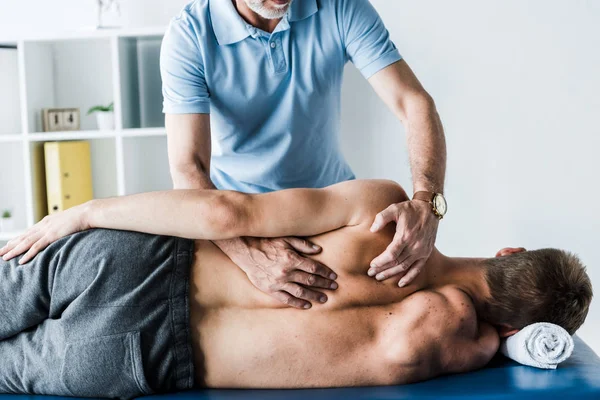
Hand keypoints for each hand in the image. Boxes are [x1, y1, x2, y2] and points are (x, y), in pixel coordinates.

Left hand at [0, 204, 89, 263]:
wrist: (87, 213)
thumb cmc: (82, 217)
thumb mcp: (69, 220)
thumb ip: (63, 225)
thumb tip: (64, 229)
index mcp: (47, 221)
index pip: (29, 232)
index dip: (18, 238)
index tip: (10, 243)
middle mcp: (44, 226)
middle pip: (23, 237)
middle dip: (11, 245)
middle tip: (1, 251)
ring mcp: (47, 231)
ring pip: (26, 243)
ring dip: (14, 250)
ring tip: (4, 257)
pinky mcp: (52, 236)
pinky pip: (37, 247)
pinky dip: (28, 254)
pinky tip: (21, 261)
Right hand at [215, 237, 337, 308]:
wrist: (245, 250)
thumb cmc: (266, 242)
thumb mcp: (286, 239)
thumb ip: (303, 245)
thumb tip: (319, 250)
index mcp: (292, 259)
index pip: (314, 268)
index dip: (325, 273)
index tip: (333, 276)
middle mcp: (286, 272)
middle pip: (310, 281)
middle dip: (324, 284)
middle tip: (334, 287)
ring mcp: (278, 282)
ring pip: (301, 292)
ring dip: (314, 296)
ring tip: (324, 299)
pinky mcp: (270, 289)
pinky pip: (286, 299)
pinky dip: (297, 303)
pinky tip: (307, 305)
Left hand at [368, 200, 438, 286]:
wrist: (430, 208)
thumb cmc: (410, 209)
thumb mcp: (394, 208)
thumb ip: (382, 218)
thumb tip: (372, 229)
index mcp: (405, 236)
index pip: (391, 255)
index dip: (380, 262)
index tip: (371, 264)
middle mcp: (414, 246)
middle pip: (396, 263)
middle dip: (382, 270)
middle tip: (371, 274)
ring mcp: (421, 251)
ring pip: (405, 267)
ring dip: (392, 274)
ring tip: (380, 277)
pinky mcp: (426, 253)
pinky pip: (418, 268)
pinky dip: (409, 277)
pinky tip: (401, 284)